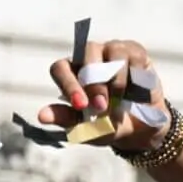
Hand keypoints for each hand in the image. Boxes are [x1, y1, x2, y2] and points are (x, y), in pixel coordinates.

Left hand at [37, 38, 167, 151]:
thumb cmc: (107, 125)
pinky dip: (135, 77)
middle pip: (86, 51)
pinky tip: (135, 92)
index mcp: (72, 74)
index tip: (80, 105)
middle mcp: (90, 57)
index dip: (69, 84)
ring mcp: (113, 51)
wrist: (140, 130)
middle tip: (101, 107)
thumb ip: (66, 120)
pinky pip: (133, 56)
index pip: (61, 68)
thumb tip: (42, 116)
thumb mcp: (87, 128)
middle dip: (94, 81)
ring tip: (119, 102)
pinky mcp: (135, 52)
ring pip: (113, 52)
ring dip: (116, 81)